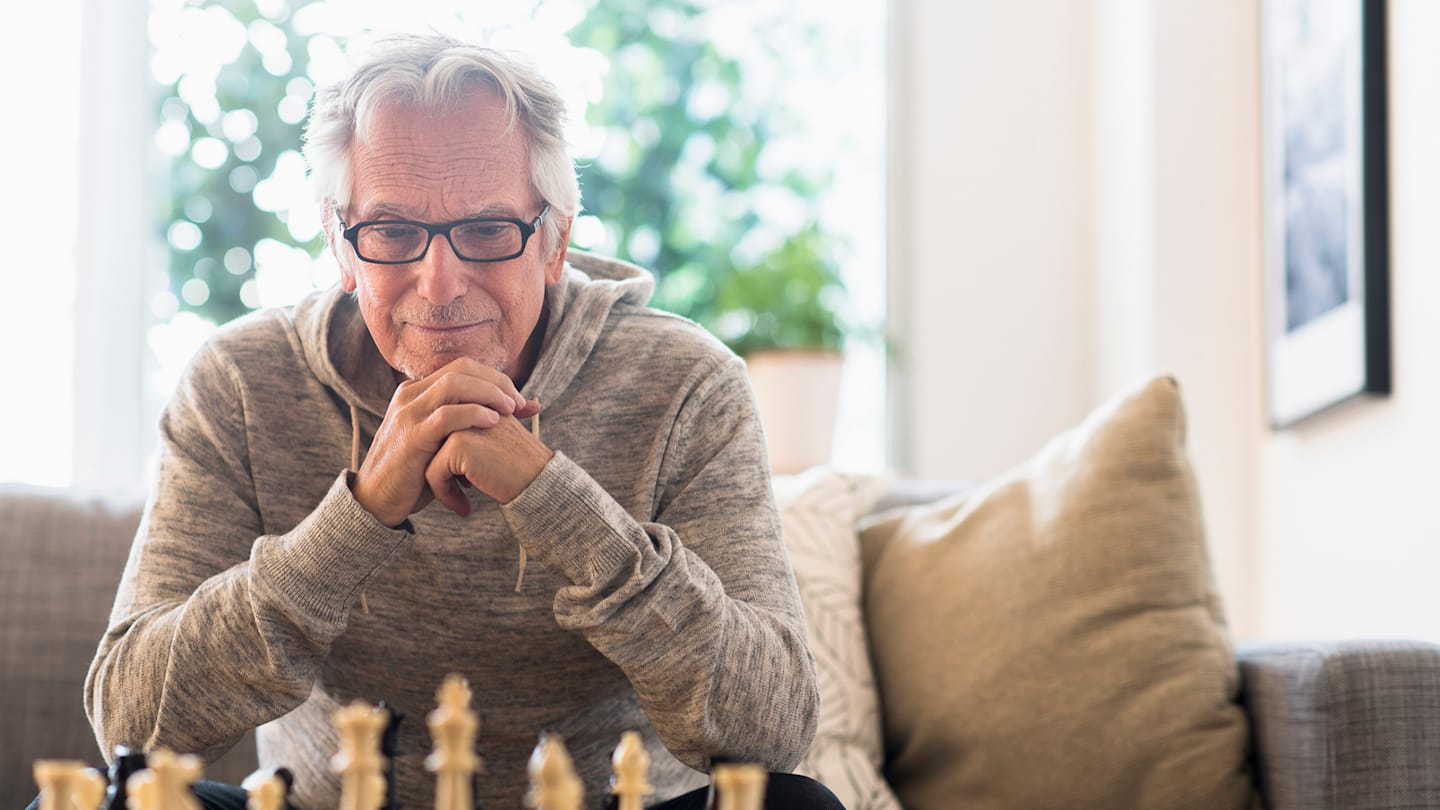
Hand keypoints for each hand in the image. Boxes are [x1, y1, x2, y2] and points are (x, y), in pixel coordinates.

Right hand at [351, 357, 540, 526]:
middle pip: (462, 369)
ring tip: (511, 410)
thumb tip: (506, 419)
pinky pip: (446, 415)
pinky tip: (493, 422)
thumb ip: (465, 426)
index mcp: (417, 392)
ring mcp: (409, 414)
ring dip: (489, 393)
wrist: (376, 502)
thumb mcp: (442, 442)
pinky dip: (473, 413)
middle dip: (498, 382)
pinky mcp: (412, 436)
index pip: (463, 369)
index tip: (523, 402)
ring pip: (454, 384)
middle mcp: (410, 395)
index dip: (497, 379)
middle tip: (521, 404)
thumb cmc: (414, 474)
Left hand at [424, 416, 554, 513]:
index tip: (461, 483)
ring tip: (459, 500)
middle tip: (455, 492)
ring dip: (440, 482)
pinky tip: (463, 507)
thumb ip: (473, 439)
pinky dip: (444, 493)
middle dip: (438, 469)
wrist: (540, 482)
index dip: (448, 461)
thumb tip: (441, 457)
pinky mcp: (458, 444)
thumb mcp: (495, 443)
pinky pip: (434, 472)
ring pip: (429, 456)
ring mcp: (461, 423)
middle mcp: (468, 407)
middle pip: (433, 442)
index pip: (445, 428)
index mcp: (479, 402)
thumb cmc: (521, 469)